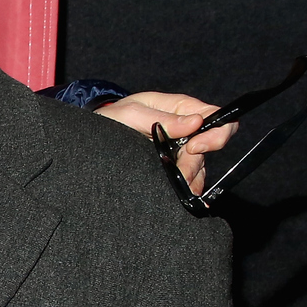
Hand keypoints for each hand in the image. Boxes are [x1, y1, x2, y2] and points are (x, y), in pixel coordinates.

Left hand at [94, 91, 238, 194]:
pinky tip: (179, 196)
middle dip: (195, 162)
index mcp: (181, 109)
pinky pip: (189, 180)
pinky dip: (186, 189)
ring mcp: (179, 151)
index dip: (214, 133)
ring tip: (172, 188)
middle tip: (178, 173)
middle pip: (210, 146)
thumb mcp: (131, 113)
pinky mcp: (171, 169)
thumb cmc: (111, 119)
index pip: (216, 117)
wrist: (91, 139)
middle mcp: (185, 130)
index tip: (194, 147)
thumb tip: (195, 122)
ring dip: (189, 179)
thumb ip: (162, 118)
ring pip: (199, 167)